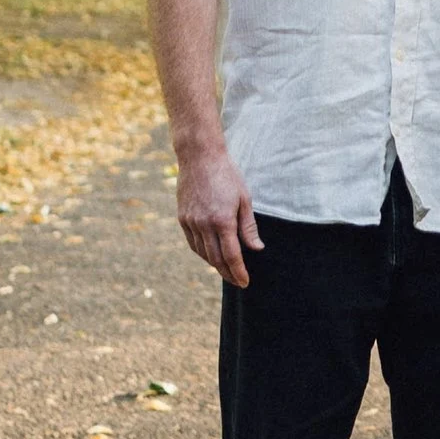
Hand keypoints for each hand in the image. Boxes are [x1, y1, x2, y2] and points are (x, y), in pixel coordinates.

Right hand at [173, 142, 263, 288]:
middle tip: (237, 281)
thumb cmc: (227, 174)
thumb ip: (248, 226)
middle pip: (215, 259)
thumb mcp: (244, 198)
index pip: (231, 256)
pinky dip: (202, 253)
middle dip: (227, 273)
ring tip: (226, 271)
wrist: (199, 156)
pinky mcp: (183, 217)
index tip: (245, 282)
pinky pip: (192, 242)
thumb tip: (256, 248)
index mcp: (222, 220)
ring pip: (202, 253)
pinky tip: (211, 255)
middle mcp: (204, 224)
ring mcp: (191, 221)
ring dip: (215, 265)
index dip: (238, 271)